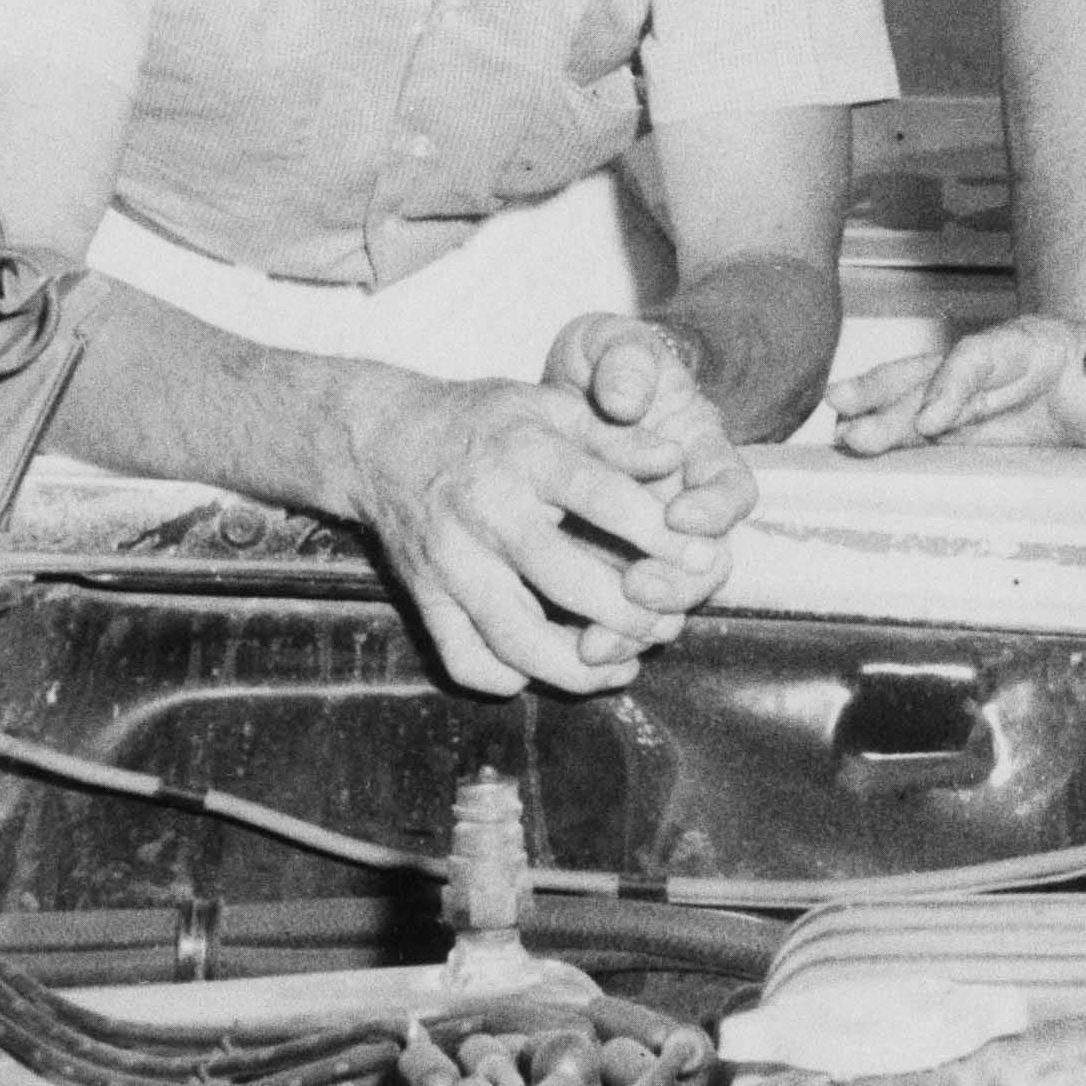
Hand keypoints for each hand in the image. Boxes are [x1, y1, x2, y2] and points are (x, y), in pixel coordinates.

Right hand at [342, 372, 740, 699]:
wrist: (385, 443)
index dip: (656, 531)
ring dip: (579, 665)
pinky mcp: (425, 599)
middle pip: (565, 579)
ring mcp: (450, 564)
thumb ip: (617, 436)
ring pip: (517, 638)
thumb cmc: (488, 423)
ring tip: (624, 663)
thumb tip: (676, 457)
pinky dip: (512, 678)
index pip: (600, 496)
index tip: (700, 556)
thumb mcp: (552, 407)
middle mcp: (484, 513)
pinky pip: (467, 660)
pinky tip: (555, 669)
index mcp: (524, 456)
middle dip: (629, 611)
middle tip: (670, 622)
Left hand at [541, 312, 761, 649]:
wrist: (571, 396)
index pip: (733, 489)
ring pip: (668, 603)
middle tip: (638, 586)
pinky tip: (573, 651)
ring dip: (637, 627)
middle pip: (709, 564)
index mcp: (701, 455)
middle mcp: (688, 509)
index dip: (714, 508)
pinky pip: (622, 618)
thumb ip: (626, 361)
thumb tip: (624, 397)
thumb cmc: (606, 365)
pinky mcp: (613, 572)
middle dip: (678, 583)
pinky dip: (603, 637)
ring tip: (597, 641)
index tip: (679, 514)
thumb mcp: (614, 344)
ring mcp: (653, 547)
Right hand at [830, 316, 1085, 450]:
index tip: (931, 421)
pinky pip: (915, 426)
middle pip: (930, 378)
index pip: (978, 360)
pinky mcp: (958, 425)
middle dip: (892, 405)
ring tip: (836, 432)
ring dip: (874, 412)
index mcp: (1024, 348)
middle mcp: (985, 367)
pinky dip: (884, 432)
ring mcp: (966, 396)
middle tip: (853, 435)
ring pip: (911, 396)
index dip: (952, 387)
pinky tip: (846, 441)